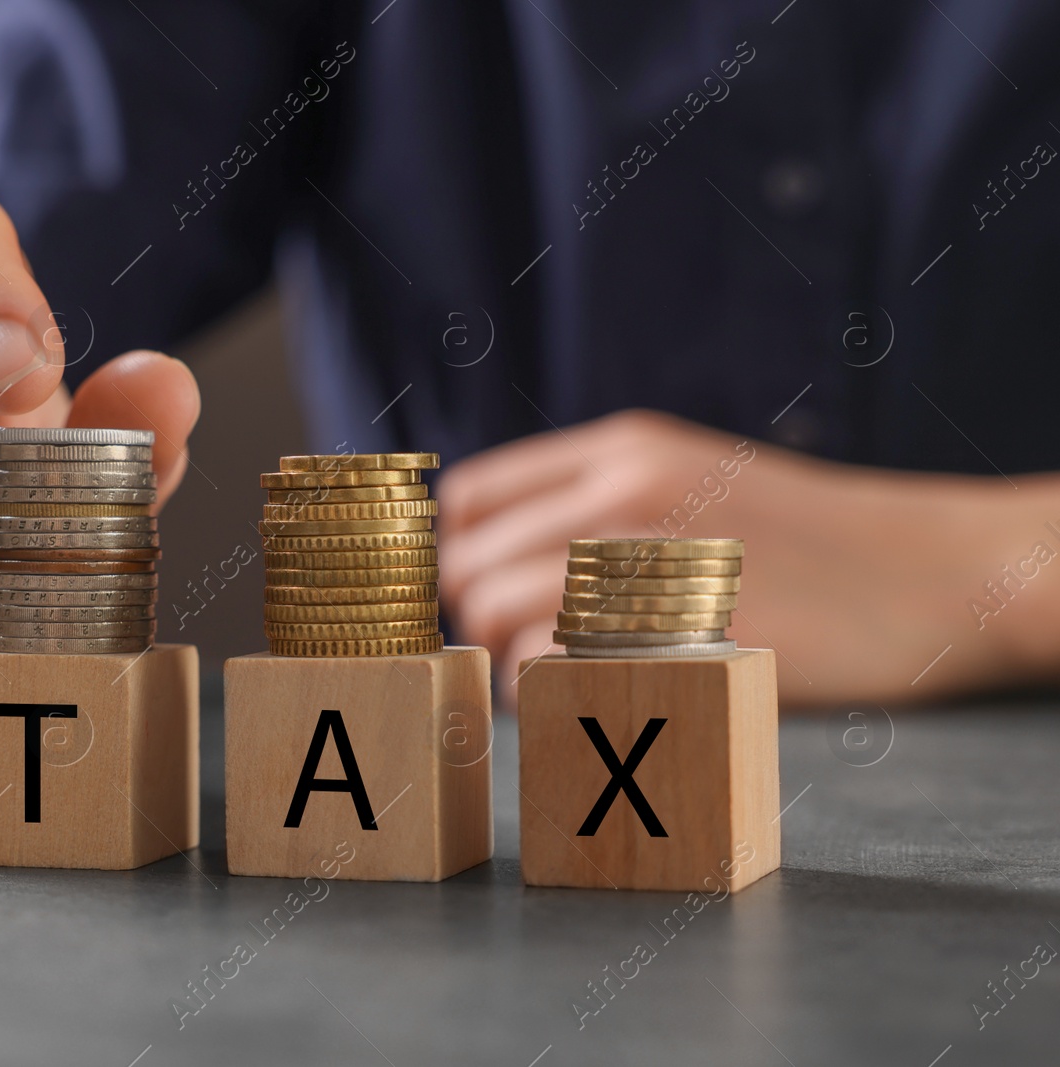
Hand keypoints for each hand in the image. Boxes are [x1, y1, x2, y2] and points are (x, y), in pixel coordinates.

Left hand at [438, 409, 1059, 706]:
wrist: (936, 574)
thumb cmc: (817, 542)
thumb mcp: (704, 478)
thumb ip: (606, 499)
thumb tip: (509, 550)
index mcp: (623, 448)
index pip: (469, 494)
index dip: (459, 553)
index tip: (482, 593)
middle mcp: (616, 490)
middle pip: (465, 563)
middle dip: (472, 619)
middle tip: (514, 654)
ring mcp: (641, 560)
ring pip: (489, 613)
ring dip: (501, 662)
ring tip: (548, 685)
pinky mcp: (669, 632)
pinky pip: (544, 667)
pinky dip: (545, 696)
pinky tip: (589, 701)